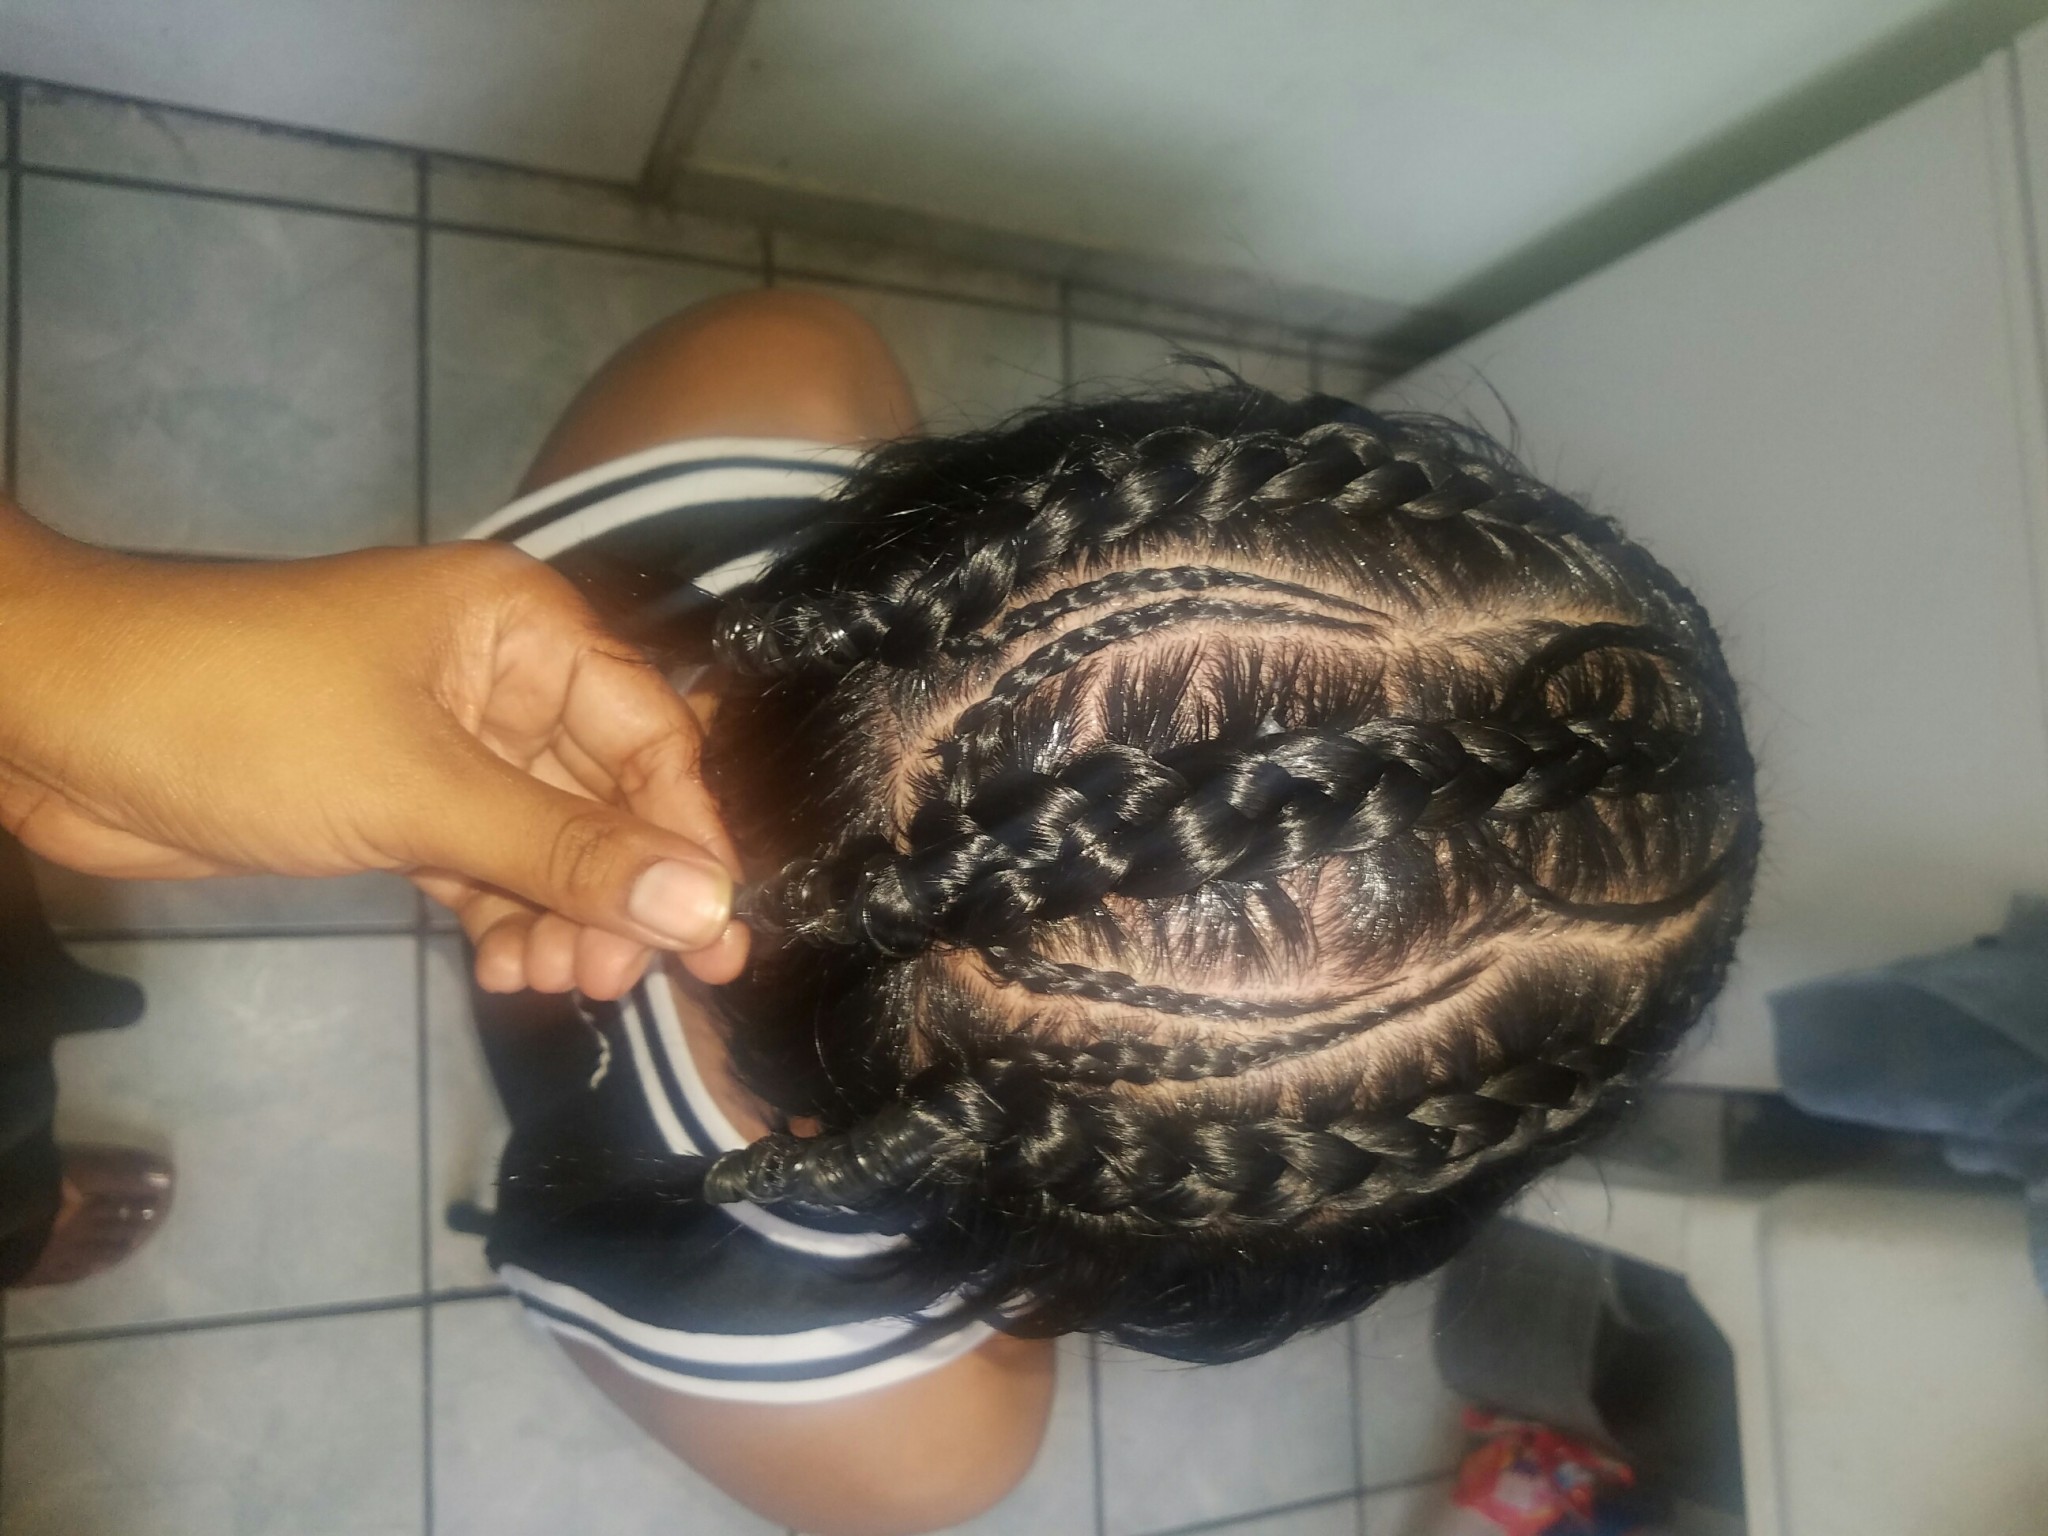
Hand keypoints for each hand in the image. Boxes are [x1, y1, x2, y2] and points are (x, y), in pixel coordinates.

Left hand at [0, 511, 746, 997]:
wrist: (55, 721)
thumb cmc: (245, 720)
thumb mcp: (418, 790)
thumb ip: (563, 852)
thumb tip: (705, 908)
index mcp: (523, 629)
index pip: (651, 734)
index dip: (687, 836)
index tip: (715, 934)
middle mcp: (502, 678)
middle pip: (606, 796)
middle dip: (621, 892)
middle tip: (630, 983)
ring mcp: (447, 742)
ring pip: (548, 841)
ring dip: (564, 918)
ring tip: (564, 987)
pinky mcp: (396, 801)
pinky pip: (486, 865)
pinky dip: (504, 918)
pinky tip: (508, 971)